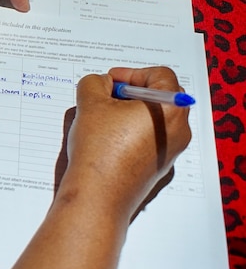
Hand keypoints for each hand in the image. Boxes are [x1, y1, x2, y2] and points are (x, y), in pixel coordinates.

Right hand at [63, 66, 191, 215]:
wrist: (99, 195)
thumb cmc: (99, 151)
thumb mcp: (90, 104)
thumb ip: (94, 83)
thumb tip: (101, 84)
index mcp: (170, 109)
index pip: (160, 75)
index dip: (131, 73)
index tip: (110, 81)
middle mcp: (179, 130)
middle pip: (162, 96)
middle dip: (133, 92)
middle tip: (108, 97)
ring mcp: (172, 150)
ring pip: (156, 119)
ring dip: (131, 112)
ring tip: (105, 118)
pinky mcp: (160, 166)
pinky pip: (152, 139)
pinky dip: (133, 132)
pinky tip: (109, 139)